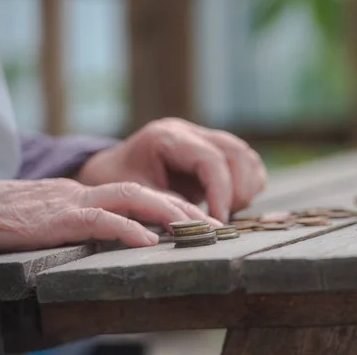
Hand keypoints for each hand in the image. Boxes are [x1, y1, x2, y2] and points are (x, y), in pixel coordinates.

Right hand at [0, 178, 221, 253]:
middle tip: (212, 226)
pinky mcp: (60, 218)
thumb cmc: (22, 220)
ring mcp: (76, 202)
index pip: (143, 195)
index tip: (203, 221)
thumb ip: (95, 222)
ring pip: (130, 198)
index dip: (176, 206)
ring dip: (165, 212)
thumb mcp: (66, 218)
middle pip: (146, 192)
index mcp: (95, 194)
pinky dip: (125, 229)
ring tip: (192, 227)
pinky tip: (147, 241)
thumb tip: (130, 236)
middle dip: (183, 208)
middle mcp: (91, 193)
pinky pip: (98, 220)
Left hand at [76, 118, 266, 222]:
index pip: (209, 158)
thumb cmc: (115, 182)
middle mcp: (189, 132)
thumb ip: (168, 206)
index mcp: (167, 136)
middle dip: (238, 189)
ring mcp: (203, 138)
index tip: (219, 219)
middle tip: (224, 217)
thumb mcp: (134, 196)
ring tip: (228, 211)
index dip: (220, 190)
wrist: (109, 170)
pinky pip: (245, 162)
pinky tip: (232, 203)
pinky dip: (247, 183)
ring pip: (245, 154)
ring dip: (246, 186)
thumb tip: (203, 224)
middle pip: (236, 151)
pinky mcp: (213, 151)